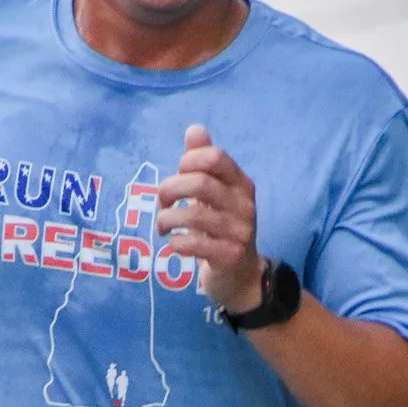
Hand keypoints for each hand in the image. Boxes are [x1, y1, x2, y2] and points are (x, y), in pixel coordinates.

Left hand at [156, 123, 261, 318]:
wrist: (241, 277)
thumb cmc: (221, 229)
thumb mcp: (214, 194)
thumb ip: (203, 163)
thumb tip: (194, 129)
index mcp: (241, 184)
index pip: (214, 157)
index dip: (188, 162)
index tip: (179, 175)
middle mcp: (244, 205)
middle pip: (200, 183)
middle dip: (170, 190)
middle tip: (162, 202)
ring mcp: (239, 232)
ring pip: (192, 215)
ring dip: (167, 219)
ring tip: (163, 226)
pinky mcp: (228, 257)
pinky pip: (193, 244)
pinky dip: (176, 242)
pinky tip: (175, 244)